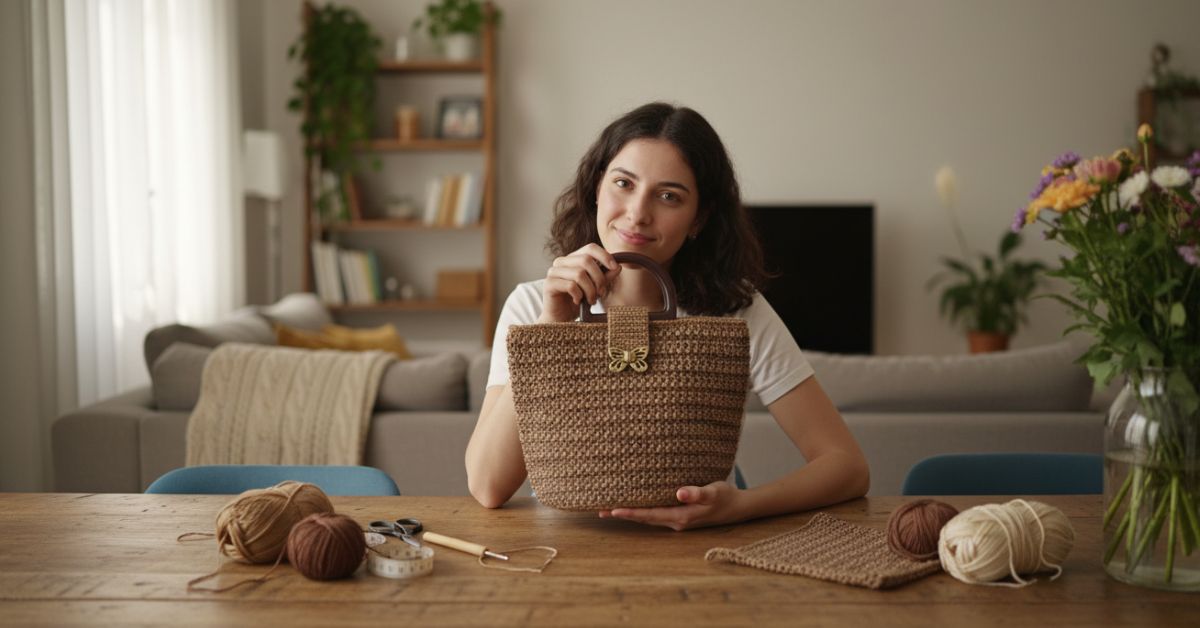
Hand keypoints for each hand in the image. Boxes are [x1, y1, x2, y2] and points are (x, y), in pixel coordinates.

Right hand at [538, 243, 620, 322]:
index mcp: (573, 259)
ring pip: (579, 274)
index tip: (615, 267)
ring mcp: (553, 272)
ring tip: (591, 300)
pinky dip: (578, 295)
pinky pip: (570, 285)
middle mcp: (561, 262)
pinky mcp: (549, 284)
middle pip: (586, 260)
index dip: (604, 256)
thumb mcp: (595, 288)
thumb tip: (617, 267)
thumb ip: (605, 277)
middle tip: (601, 293)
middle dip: (599, 278)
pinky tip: (577, 301)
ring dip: (590, 290)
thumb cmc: (577, 302)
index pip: (590, 248)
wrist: (560, 319)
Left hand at [598, 481, 741, 530]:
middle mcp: (676, 521)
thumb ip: (696, 493)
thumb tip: (680, 493)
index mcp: (680, 517)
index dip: (631, 513)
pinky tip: (635, 504)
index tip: (613, 510)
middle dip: (624, 514)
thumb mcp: (713, 492)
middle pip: (644, 519)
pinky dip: (642, 511)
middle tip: (601, 510)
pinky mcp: (679, 515)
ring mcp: (677, 520)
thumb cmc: (725, 497)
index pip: (649, 515)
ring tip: (611, 509)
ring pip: (648, 517)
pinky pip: (655, 514)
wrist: (738, 507)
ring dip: (631, 514)